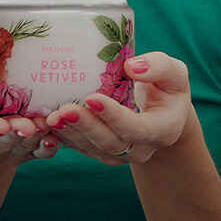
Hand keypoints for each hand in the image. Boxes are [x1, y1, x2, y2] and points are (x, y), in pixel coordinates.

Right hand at [0, 66, 58, 167]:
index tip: (2, 125)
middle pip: (0, 145)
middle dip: (17, 134)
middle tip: (30, 125)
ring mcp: (6, 153)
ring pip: (22, 149)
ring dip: (35, 138)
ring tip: (46, 124)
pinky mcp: (28, 152)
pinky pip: (39, 153)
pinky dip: (48, 146)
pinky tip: (55, 137)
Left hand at [46, 53, 189, 163]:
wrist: (161, 114)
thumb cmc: (167, 88)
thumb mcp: (174, 73)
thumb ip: (159, 67)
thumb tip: (132, 66)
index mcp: (163, 130)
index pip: (137, 128)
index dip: (113, 116)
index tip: (92, 97)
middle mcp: (141, 149)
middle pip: (110, 143)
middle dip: (86, 126)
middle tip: (64, 110)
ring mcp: (119, 154)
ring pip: (91, 148)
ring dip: (70, 133)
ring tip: (51, 116)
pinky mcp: (99, 152)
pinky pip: (79, 147)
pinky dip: (63, 136)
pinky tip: (46, 123)